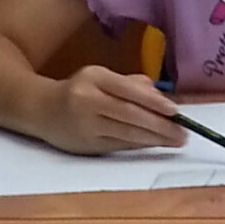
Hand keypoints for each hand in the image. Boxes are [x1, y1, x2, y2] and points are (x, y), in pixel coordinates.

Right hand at [45, 67, 184, 155]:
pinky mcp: (87, 145)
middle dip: (160, 126)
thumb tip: (161, 98)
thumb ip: (130, 84)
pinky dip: (140, 145)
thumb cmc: (79, 91)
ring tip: (175, 141)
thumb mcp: (100, 78)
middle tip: (183, 133)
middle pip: (130, 115)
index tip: (176, 112)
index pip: (129, 91)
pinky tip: (155, 144)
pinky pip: (120, 145)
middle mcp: (87, 99)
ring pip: (127, 133)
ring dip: (155, 139)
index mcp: (94, 77)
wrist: (41, 109)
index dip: (154, 103)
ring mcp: (86, 124)